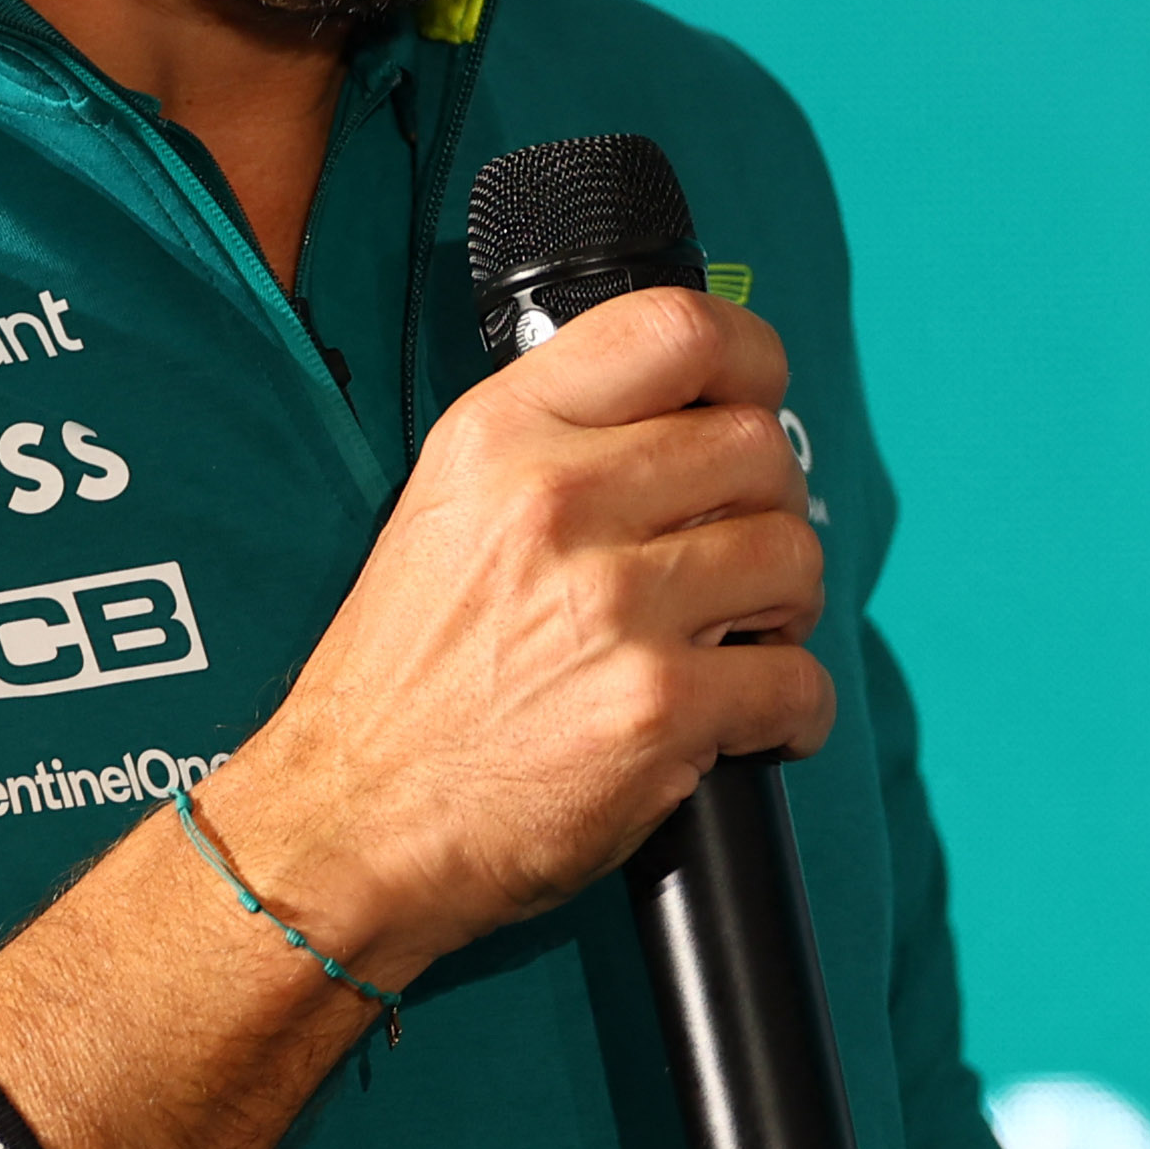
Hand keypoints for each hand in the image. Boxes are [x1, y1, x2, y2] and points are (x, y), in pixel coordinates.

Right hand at [203, 285, 825, 979]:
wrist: (352, 818)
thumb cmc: (404, 679)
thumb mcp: (446, 507)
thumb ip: (557, 445)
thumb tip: (687, 418)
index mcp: (505, 436)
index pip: (675, 330)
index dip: (749, 357)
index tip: (758, 396)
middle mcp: (560, 502)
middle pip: (757, 446)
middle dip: (771, 505)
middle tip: (741, 556)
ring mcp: (615, 606)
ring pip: (794, 558)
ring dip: (789, 607)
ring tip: (743, 639)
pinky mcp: (659, 708)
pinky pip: (797, 682)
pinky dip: (795, 711)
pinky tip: (757, 722)